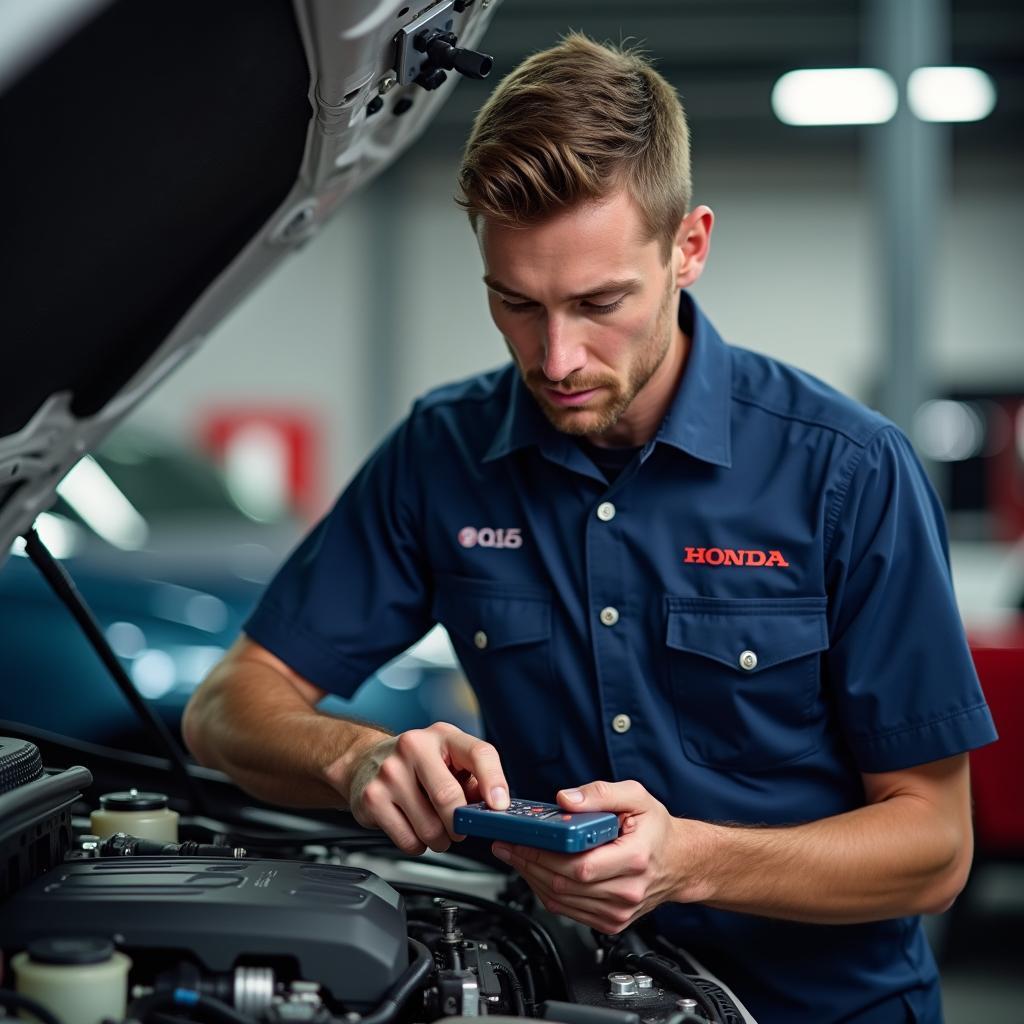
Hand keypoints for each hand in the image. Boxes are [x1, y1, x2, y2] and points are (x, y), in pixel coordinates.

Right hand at [345, 722, 509, 854]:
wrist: (365, 761)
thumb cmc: (416, 762)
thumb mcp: (448, 757)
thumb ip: (473, 778)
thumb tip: (491, 807)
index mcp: (442, 735)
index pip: (478, 753)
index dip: (494, 781)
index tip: (499, 806)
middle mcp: (414, 747)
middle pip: (449, 797)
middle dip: (461, 824)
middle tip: (461, 829)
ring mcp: (390, 773)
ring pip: (429, 827)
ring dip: (440, 839)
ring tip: (435, 827)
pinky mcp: (372, 799)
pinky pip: (408, 840)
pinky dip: (418, 845)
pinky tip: (414, 828)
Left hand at [492, 780, 705, 933]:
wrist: (679, 862)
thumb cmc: (657, 830)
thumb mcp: (636, 796)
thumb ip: (601, 793)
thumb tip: (566, 798)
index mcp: (634, 859)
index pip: (580, 866)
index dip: (544, 855)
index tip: (521, 839)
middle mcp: (626, 891)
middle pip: (564, 884)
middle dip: (528, 862)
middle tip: (506, 844)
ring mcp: (617, 912)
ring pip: (561, 900)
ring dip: (531, 877)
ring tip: (515, 854)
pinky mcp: (610, 922)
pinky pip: (568, 910)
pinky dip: (546, 891)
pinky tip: (536, 871)